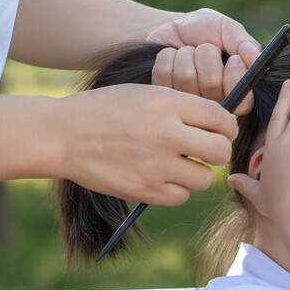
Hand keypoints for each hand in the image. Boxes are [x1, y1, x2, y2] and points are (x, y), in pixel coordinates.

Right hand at [57, 83, 237, 205]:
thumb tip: (217, 122)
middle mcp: (166, 134)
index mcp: (167, 104)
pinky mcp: (145, 190)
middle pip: (220, 151)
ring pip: (205, 177)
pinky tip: (161, 177)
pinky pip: (182, 196)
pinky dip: (176, 189)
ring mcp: (156, 165)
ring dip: (196, 172)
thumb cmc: (104, 110)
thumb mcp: (143, 94)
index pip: (220, 118)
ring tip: (177, 164)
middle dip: (216, 150)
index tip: (222, 131)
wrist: (62, 135)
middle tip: (204, 150)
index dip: (227, 127)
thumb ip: (180, 106)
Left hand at [147, 9, 261, 112]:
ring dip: (186, 54)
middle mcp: (212, 101)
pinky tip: (172, 56)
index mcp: (235, 91)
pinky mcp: (165, 93)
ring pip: (186, 77)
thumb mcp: (228, 30)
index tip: (233, 58)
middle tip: (204, 48)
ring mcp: (187, 100)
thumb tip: (258, 58)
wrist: (172, 26)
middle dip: (206, 55)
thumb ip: (245, 43)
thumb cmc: (205, 29)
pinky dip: (168, 55)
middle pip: (211, 83)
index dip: (235, 78)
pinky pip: (165, 73)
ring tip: (188, 51)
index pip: (243, 102)